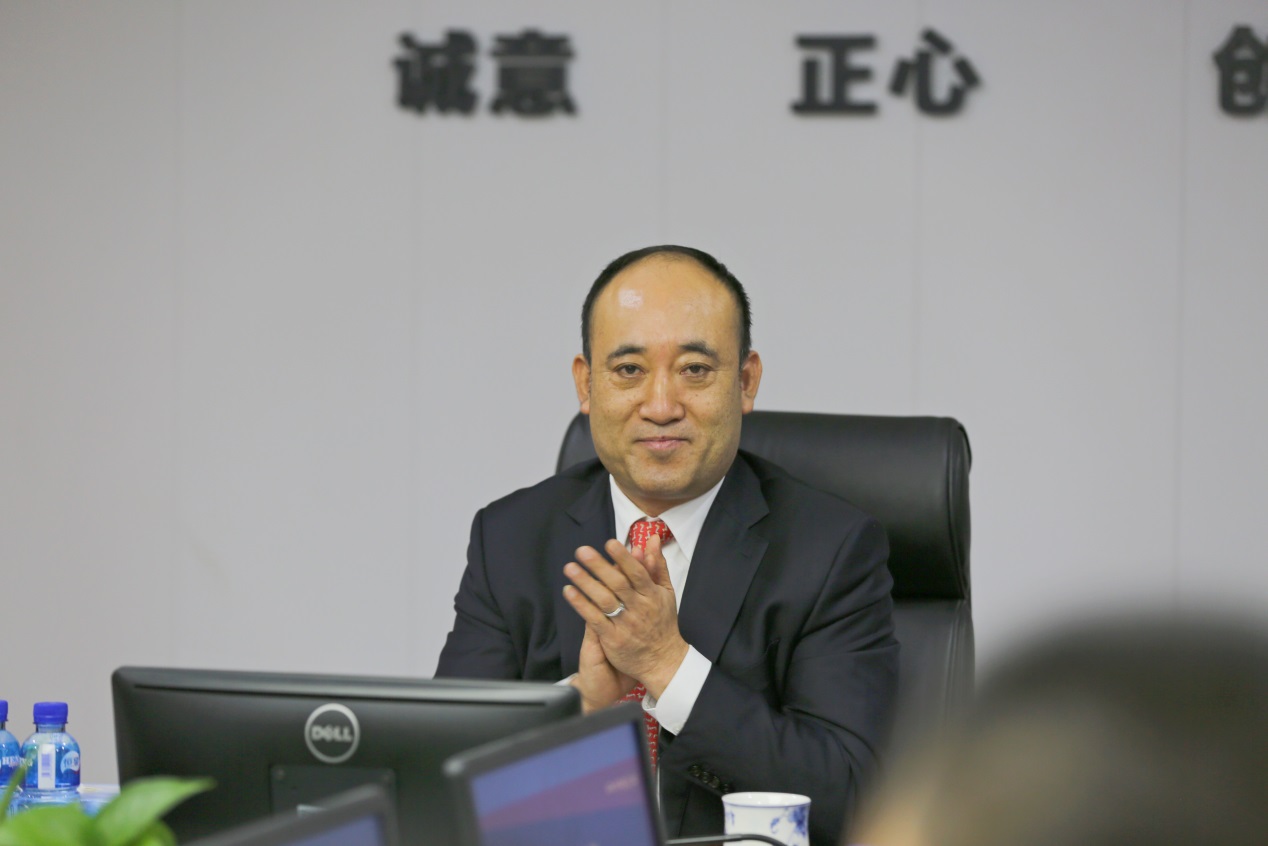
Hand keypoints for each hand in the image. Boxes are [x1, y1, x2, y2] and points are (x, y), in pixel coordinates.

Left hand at [562, 534, 687, 698]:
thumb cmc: (663, 623)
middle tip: (582, 551)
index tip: (610, 543)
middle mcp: (639, 608)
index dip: (624, 558)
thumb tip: (652, 540)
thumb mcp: (666, 592)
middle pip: (618, 584)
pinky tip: (569, 591)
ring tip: (570, 568)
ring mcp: (625, 624)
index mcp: (652, 595)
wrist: (663, 661)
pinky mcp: (613, 639)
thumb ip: (657, 565)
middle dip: (599, 566)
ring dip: (586, 583)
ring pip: (604, 600)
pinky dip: (581, 605)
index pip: (637, 573)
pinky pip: (594, 619)